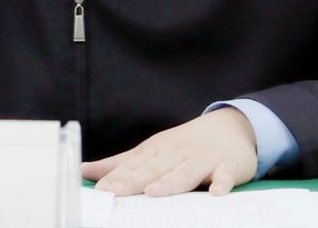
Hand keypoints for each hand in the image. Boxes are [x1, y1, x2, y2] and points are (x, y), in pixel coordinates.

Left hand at [82, 109, 257, 196]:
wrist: (231, 126)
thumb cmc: (185, 144)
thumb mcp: (152, 150)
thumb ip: (120, 164)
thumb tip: (86, 171)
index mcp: (157, 150)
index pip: (134, 165)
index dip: (117, 178)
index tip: (100, 190)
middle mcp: (177, 153)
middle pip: (155, 169)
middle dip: (135, 181)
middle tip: (116, 192)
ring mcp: (203, 158)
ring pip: (185, 172)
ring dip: (170, 182)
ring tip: (154, 192)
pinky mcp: (228, 165)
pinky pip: (225, 175)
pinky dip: (222, 183)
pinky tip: (216, 192)